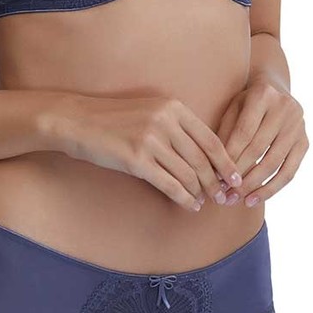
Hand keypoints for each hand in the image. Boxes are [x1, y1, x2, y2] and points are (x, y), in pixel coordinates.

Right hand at [47, 94, 242, 211]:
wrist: (77, 121)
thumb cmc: (113, 119)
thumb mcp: (149, 111)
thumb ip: (176, 126)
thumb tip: (203, 155)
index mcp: (173, 107)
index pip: (210, 138)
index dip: (226, 161)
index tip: (235, 177)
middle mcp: (165, 121)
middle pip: (202, 159)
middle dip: (215, 182)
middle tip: (223, 197)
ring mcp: (151, 140)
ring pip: (188, 174)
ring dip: (200, 192)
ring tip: (204, 202)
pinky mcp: (137, 160)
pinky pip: (170, 184)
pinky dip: (183, 198)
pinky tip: (189, 205)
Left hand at [215, 78, 308, 207]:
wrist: (276, 89)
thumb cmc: (246, 103)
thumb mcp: (232, 109)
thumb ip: (224, 133)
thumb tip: (215, 170)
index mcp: (263, 95)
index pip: (243, 133)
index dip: (229, 156)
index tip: (215, 176)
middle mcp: (285, 109)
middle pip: (258, 149)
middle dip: (239, 173)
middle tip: (223, 193)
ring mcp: (298, 126)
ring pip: (274, 163)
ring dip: (253, 185)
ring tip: (236, 199)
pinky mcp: (305, 141)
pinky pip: (289, 171)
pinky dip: (272, 188)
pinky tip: (254, 199)